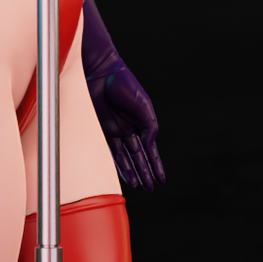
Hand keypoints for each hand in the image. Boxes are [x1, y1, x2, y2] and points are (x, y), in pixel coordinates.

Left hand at [88, 62, 164, 190]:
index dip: (156, 165)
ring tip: (139, 186)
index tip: (162, 180)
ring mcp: (116, 131)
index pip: (151, 149)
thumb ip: (149, 126)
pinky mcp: (102, 130)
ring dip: (133, 172)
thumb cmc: (124, 84)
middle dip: (146, 172)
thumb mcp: (143, 105)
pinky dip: (119, 164)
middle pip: (140, 157)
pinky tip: (125, 175)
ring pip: (127, 157)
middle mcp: (130, 129)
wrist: (101, 73)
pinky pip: (112, 151)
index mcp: (142, 122)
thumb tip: (149, 145)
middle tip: (151, 188)